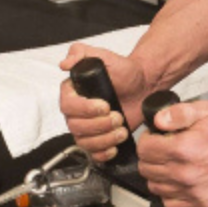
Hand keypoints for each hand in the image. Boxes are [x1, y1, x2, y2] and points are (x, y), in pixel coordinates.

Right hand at [58, 43, 145, 161]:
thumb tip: (64, 63)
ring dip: (104, 139)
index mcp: (73, 91)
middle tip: (117, 116)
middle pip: (75, 126)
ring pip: (84, 141)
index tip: (104, 106)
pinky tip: (115, 146)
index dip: (85, 109)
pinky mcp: (98, 139)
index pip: (67, 106)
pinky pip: (92, 153)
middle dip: (99, 125)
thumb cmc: (124, 71)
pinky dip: (103, 153)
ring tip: (121, 130)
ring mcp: (86, 127)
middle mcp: (76, 111)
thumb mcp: (103, 55)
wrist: (142, 85)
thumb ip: (81, 53)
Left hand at [136, 99, 207, 206]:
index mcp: (182, 149)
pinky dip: (170, 194)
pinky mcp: (202, 203)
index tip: (156, 137)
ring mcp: (193, 191)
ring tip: (172, 164)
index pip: (144, 149)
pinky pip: (171, 204)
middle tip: (163, 149)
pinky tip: (178, 181)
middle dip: (151, 157)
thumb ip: (177, 113)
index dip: (148, 139)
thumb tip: (157, 121)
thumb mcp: (205, 110)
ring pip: (155, 187)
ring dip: (158, 175)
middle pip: (146, 169)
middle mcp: (185, 173)